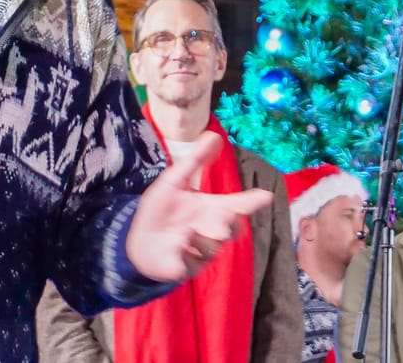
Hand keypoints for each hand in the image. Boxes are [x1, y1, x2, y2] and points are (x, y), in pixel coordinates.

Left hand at [124, 132, 272, 282]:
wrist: (136, 238)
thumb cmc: (160, 208)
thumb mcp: (174, 180)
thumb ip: (195, 160)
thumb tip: (214, 135)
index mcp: (211, 208)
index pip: (238, 204)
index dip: (252, 201)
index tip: (266, 196)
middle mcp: (210, 229)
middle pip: (233, 229)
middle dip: (233, 224)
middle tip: (227, 215)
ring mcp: (199, 250)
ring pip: (214, 248)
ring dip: (204, 239)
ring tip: (187, 231)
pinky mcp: (185, 267)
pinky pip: (194, 264)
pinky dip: (188, 255)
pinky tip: (179, 247)